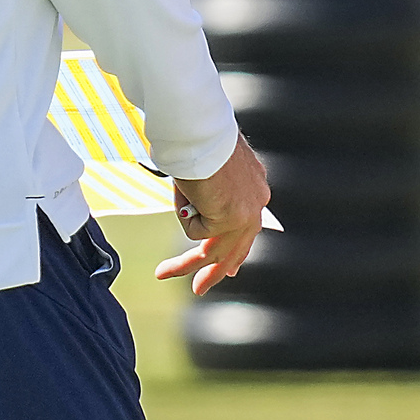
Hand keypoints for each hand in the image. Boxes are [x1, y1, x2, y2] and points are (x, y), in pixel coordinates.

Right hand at [155, 136, 272, 292]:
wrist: (202, 132)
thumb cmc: (199, 138)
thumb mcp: (210, 166)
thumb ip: (212, 190)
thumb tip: (198, 204)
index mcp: (256, 186)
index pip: (248, 227)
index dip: (235, 250)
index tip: (230, 270)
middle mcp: (257, 203)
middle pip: (235, 248)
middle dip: (215, 271)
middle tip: (200, 288)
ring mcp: (245, 215)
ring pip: (212, 250)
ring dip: (184, 264)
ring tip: (162, 272)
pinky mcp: (229, 221)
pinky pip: (193, 230)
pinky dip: (182, 212)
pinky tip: (186, 192)